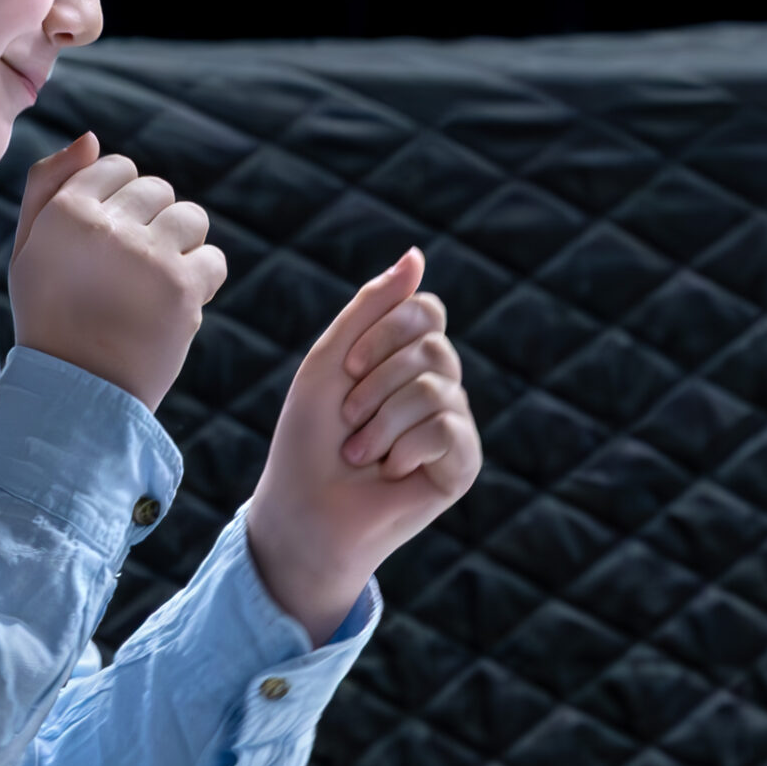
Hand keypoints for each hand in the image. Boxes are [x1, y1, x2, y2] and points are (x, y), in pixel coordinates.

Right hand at [8, 132, 226, 412]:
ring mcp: (147, 255)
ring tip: (156, 283)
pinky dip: (201, 281)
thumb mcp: (28, 250)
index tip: (110, 242)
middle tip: (131, 270)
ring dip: (182, 246)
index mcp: (64, 210)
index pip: (117, 166)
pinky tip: (174, 304)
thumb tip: (93, 139)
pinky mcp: (181, 287)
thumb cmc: (50, 318)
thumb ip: (48, 186)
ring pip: (191, 218)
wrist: (75, 392)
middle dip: (153, 222)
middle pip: (158, 190)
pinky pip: (213, 259)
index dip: (121, 203)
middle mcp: (105, 226)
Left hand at [246, 248, 480, 640]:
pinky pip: (447, 427)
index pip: (426, 310)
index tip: (347, 369)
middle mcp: (440, 386)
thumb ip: (373, 307)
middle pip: (431, 344)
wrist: (303, 510)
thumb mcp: (331, 360)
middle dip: (375, 380)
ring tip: (361, 452)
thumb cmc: (310, 438)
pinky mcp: (464, 464)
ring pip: (436, 385)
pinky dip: (404, 448)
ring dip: (381, 421)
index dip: (383, 333)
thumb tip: (417, 255)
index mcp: (408, 358)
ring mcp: (455, 424)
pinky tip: (390, 472)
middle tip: (348, 419)